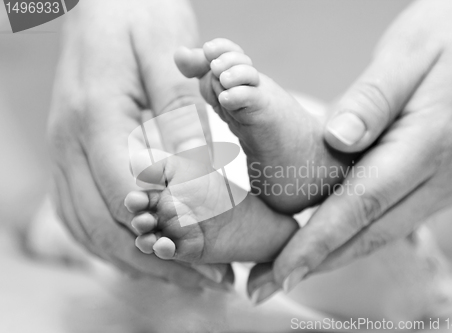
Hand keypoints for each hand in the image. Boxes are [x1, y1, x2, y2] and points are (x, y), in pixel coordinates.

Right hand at [48, 0, 229, 288]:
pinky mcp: (69, 156)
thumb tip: (194, 172)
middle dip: (157, 260)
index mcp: (95, 114)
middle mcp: (69, 141)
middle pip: (102, 223)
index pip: (125, 190)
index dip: (167, 229)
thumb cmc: (140, 19)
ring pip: (87, 228)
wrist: (105, 3)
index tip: (210, 258)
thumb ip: (179, 113)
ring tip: (185, 279)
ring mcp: (63, 151)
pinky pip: (78, 214)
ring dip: (135, 260)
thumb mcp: (167, 53)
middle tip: (210, 282)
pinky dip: (110, 244)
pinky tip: (143, 254)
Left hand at [248, 0, 451, 300]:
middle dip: (316, 263)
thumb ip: (372, 98)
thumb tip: (335, 139)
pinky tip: (322, 245)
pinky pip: (388, 218)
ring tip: (282, 274)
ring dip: (331, 257)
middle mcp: (442, 176)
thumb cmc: (447, 36)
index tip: (283, 269)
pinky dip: (352, 236)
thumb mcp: (406, 52)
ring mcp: (442, 184)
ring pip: (379, 233)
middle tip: (264, 287)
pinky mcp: (435, 183)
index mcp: (432, 141)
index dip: (321, 240)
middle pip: (370, 232)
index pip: (365, 202)